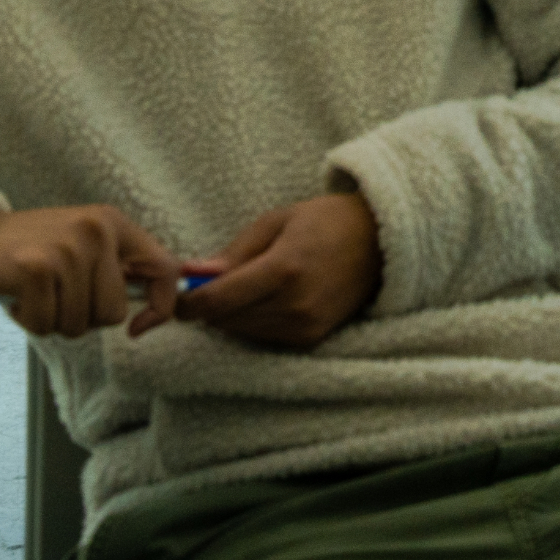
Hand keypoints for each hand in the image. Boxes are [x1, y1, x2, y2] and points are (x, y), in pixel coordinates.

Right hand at [0, 205, 180, 339]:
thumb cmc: (32, 252)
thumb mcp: (85, 247)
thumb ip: (120, 271)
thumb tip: (158, 311)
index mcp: (114, 223)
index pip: (165, 269)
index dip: (161, 307)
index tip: (139, 328)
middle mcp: (95, 229)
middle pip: (113, 312)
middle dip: (83, 317)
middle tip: (57, 295)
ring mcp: (65, 248)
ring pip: (79, 324)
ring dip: (53, 320)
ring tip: (36, 293)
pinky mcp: (34, 268)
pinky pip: (48, 326)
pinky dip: (30, 322)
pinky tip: (18, 297)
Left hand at [178, 192, 383, 349]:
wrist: (380, 241)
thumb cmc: (326, 221)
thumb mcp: (278, 220)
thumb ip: (234, 251)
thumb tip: (192, 272)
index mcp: (283, 268)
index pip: (217, 301)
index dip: (188, 304)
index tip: (179, 297)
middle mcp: (294, 304)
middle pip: (224, 321)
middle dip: (209, 307)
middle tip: (209, 286)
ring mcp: (305, 325)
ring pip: (241, 332)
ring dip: (231, 315)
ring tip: (243, 288)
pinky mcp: (312, 338)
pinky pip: (263, 338)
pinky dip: (254, 323)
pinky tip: (266, 300)